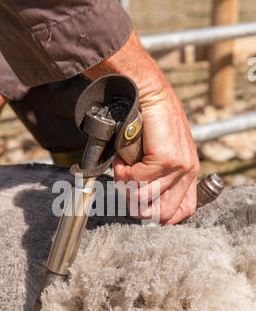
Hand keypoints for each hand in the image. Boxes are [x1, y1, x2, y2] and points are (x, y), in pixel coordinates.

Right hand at [113, 82, 199, 223]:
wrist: (148, 94)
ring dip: (125, 184)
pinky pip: (137, 179)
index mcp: (189, 172)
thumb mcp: (159, 153)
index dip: (160, 216)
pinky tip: (122, 158)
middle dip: (136, 205)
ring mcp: (180, 166)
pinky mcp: (167, 159)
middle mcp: (188, 171)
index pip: (183, 211)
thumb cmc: (149, 122)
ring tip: (122, 166)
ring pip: (144, 197)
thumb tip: (141, 201)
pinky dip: (122, 171)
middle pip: (161, 213)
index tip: (140, 205)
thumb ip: (158, 177)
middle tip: (125, 186)